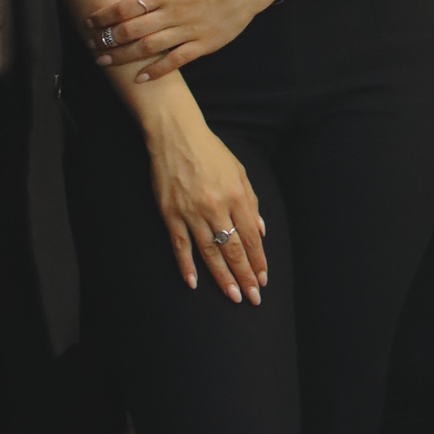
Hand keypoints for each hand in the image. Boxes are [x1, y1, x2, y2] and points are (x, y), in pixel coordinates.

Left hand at [97, 0, 280, 81]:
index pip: (126, 6)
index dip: (104, 16)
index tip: (89, 22)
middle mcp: (175, 12)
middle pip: (132, 30)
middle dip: (108, 39)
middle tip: (91, 45)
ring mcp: (190, 30)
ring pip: (149, 47)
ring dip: (123, 56)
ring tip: (105, 62)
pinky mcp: (204, 45)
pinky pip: (176, 61)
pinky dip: (157, 71)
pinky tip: (140, 77)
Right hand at [145, 103, 267, 302]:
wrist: (175, 136)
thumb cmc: (211, 152)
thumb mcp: (239, 171)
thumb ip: (251, 203)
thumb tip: (260, 232)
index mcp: (236, 196)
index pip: (251, 237)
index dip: (258, 261)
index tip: (263, 279)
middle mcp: (216, 207)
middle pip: (234, 249)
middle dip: (245, 276)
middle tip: (253, 297)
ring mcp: (191, 212)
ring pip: (210, 252)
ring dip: (222, 277)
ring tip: (233, 296)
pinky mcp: (170, 214)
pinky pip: (180, 245)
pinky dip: (186, 265)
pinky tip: (194, 283)